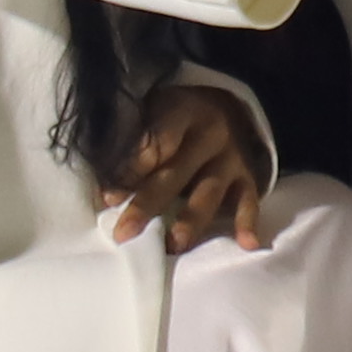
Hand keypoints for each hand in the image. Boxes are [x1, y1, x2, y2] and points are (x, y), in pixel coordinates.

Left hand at [97, 80, 271, 252]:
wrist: (225, 106)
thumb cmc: (173, 116)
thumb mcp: (153, 111)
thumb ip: (132, 140)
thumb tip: (102, 183)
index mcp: (182, 111)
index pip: (156, 142)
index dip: (131, 169)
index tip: (108, 197)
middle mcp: (210, 133)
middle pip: (176, 172)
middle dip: (148, 204)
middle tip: (124, 233)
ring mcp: (231, 157)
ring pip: (209, 192)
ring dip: (190, 220)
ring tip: (173, 245)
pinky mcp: (247, 177)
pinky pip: (248, 201)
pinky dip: (247, 222)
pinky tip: (246, 244)